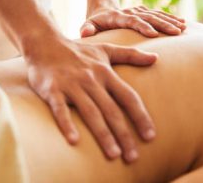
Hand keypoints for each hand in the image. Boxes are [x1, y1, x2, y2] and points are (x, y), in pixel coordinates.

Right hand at [26, 35, 157, 162]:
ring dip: (102, 134)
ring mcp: (71, 84)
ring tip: (114, 155)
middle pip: (111, 109)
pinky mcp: (52, 89)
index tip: (150, 136)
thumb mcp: (106, 49)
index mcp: (104, 72)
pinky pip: (60, 109)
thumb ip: (130, 54)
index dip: (140, 116)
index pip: (128, 96)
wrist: (46, 44)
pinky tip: (74, 141)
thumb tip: (156, 58)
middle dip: (124, 134)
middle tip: (133, 157)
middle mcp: (90, 79)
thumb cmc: (79, 51)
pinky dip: (67, 124)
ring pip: (90, 112)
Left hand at [80, 5, 185, 37]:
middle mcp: (130, 12)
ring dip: (170, 20)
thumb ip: (87, 29)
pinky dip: (170, 18)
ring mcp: (138, 11)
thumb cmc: (95, 23)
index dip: (143, 27)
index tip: (155, 35)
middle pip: (148, 16)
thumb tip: (84, 34)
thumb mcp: (88, 25)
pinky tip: (183, 23)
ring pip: (156, 14)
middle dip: (163, 24)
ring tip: (183, 27)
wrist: (103, 10)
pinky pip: (159, 14)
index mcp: (118, 16)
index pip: (132, 21)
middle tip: (176, 32)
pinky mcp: (144, 12)